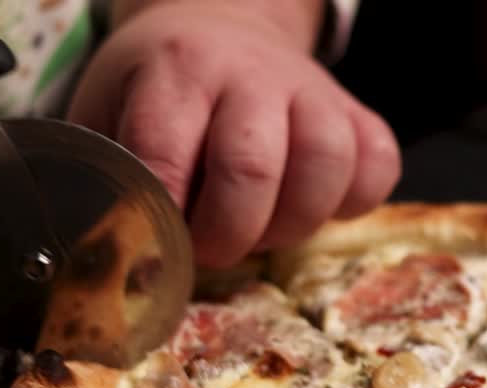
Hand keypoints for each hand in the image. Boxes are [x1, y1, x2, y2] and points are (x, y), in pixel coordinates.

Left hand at [68, 0, 401, 267]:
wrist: (222, 26)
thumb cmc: (159, 88)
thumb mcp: (109, 112)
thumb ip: (109, 177)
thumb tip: (110, 262)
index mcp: (177, 71)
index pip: (166, 153)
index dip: (162, 219)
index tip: (158, 252)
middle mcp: (250, 74)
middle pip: (252, 167)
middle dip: (227, 235)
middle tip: (210, 252)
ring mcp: (314, 91)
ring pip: (327, 166)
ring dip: (292, 224)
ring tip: (263, 232)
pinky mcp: (359, 114)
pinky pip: (377, 171)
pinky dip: (351, 205)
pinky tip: (313, 208)